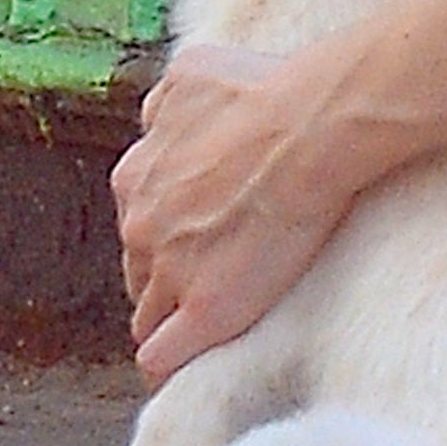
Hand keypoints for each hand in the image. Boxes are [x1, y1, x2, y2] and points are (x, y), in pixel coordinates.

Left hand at [112, 43, 359, 384]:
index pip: (138, 223)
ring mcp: (170, 271)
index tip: (197, 238)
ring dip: (169, 318)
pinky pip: (162, 357)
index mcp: (136, 177)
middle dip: (165, 275)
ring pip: (148, 314)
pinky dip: (169, 363)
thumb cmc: (267, 91)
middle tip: (208, 277)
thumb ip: (165, 106)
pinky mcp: (206, 310)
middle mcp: (141, 225)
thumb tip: (160, 117)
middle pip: (139, 269)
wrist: (310, 125)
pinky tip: (181, 369)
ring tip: (200, 331)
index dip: (168, 233)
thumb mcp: (190, 75)